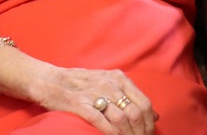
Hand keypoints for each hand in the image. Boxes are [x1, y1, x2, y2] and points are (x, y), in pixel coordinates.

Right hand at [33, 65, 156, 134]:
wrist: (52, 80)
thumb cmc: (82, 83)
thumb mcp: (110, 83)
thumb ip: (131, 96)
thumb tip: (154, 114)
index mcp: (119, 78)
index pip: (144, 103)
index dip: (149, 122)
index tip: (148, 133)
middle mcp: (110, 84)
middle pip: (135, 113)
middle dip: (140, 132)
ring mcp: (95, 94)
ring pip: (121, 118)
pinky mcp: (81, 105)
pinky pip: (101, 122)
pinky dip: (111, 133)